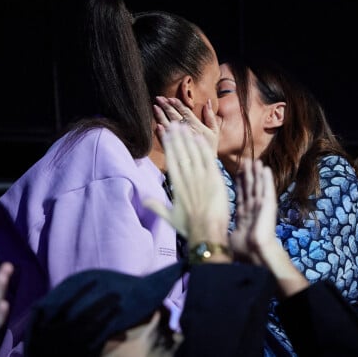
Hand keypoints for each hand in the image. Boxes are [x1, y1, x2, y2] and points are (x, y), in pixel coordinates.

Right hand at [144, 122, 228, 245]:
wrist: (206, 233)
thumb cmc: (189, 228)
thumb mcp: (170, 217)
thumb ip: (157, 206)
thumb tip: (143, 200)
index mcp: (177, 186)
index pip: (171, 161)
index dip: (168, 146)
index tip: (165, 134)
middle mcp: (187, 179)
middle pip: (181, 154)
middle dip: (176, 138)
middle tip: (173, 123)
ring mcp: (201, 179)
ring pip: (193, 154)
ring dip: (188, 139)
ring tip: (184, 126)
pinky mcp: (214, 180)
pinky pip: (208, 160)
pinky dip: (203, 148)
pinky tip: (199, 137)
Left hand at [153, 96, 218, 155]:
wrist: (206, 166)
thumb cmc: (210, 147)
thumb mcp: (214, 131)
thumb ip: (210, 117)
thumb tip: (207, 102)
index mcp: (196, 126)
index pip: (185, 112)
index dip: (177, 104)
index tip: (170, 98)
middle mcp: (186, 132)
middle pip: (174, 116)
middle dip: (166, 106)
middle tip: (158, 98)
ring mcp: (179, 141)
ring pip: (167, 125)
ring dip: (160, 116)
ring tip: (154, 107)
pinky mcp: (174, 149)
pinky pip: (165, 140)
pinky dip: (161, 133)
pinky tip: (156, 125)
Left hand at [231, 159, 308, 296]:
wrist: (256, 254)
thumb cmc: (244, 251)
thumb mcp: (230, 237)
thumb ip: (226, 230)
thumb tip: (214, 232)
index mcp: (244, 216)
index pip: (240, 196)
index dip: (239, 184)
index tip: (236, 173)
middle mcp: (253, 209)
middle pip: (249, 188)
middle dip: (247, 175)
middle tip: (245, 161)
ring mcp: (261, 207)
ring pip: (258, 186)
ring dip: (256, 173)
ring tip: (255, 160)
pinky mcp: (268, 206)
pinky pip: (267, 189)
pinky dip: (266, 179)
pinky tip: (266, 169)